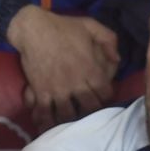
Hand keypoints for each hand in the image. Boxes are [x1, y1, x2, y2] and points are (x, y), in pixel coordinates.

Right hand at [6, 6, 118, 128]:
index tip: (101, 96)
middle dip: (91, 111)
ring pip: (68, 115)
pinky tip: (47, 125)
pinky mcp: (41, 91)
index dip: (106, 97)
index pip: (105, 94)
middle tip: (87, 110)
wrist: (32, 28)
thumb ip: (109, 40)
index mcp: (91, 70)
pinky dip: (47, 121)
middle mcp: (76, 84)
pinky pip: (45, 112)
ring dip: (70, 119)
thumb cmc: (62, 26)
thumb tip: (117, 59)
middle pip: (90, 108)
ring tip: (70, 121)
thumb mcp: (90, 25)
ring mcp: (58, 89)